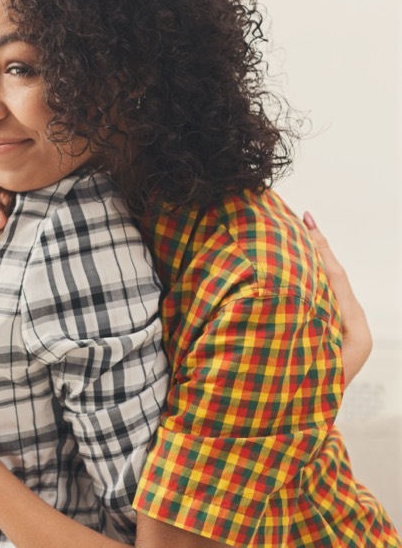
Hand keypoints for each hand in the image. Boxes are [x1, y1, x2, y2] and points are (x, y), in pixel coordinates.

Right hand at [304, 212, 370, 383]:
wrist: (300, 426)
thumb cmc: (306, 395)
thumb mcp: (311, 357)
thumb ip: (309, 322)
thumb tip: (292, 288)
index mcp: (353, 332)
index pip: (334, 279)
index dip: (319, 248)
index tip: (305, 221)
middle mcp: (352, 329)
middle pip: (332, 278)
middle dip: (317, 248)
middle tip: (301, 218)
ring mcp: (343, 333)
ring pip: (326, 288)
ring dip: (310, 262)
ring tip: (295, 235)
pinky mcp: (331, 337)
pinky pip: (320, 300)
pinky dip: (307, 279)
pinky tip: (291, 267)